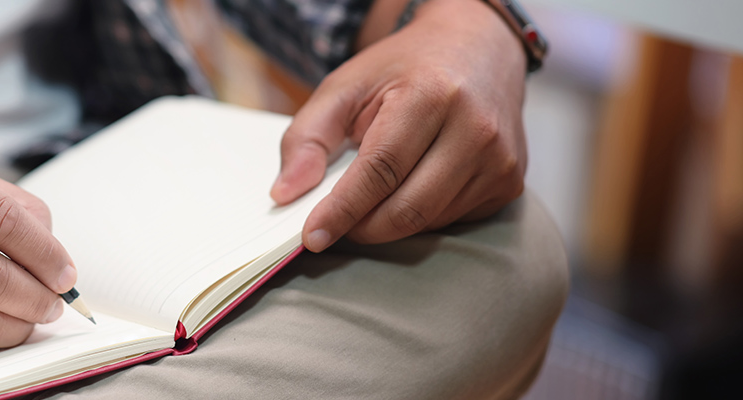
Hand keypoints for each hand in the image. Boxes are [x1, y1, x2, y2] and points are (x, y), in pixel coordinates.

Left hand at [270, 0, 527, 249]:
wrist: (478, 47)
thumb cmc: (405, 69)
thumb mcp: (345, 86)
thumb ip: (308, 137)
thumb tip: (286, 194)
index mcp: (432, 95)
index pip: (380, 169)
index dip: (343, 209)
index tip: (312, 237)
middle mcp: (476, 128)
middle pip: (407, 208)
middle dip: (361, 227)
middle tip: (333, 223)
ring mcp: (501, 160)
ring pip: (429, 221)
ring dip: (388, 223)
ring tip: (371, 195)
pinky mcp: (510, 183)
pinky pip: (452, 220)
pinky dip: (420, 217)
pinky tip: (410, 187)